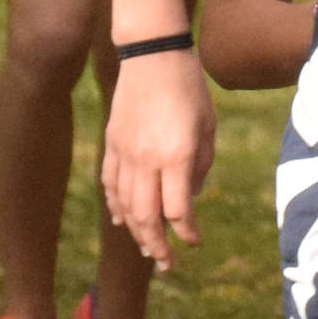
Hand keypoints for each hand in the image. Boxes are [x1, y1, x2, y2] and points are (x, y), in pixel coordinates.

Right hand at [102, 48, 214, 269]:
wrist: (153, 54)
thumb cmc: (189, 89)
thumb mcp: (208, 128)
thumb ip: (201, 166)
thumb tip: (189, 197)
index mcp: (177, 156)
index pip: (178, 210)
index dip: (186, 232)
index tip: (194, 242)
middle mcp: (147, 159)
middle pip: (147, 217)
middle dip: (157, 245)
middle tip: (166, 264)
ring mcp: (125, 153)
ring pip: (125, 205)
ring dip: (136, 232)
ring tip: (147, 248)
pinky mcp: (112, 144)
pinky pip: (109, 184)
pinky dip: (115, 206)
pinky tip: (124, 221)